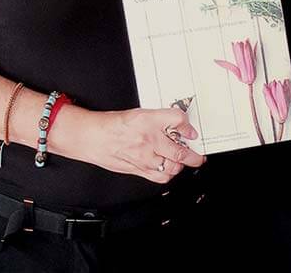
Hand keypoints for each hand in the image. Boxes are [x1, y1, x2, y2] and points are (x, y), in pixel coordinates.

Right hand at [77, 107, 203, 184]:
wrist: (92, 137)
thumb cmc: (112, 125)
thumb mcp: (139, 113)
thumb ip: (160, 119)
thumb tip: (178, 125)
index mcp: (148, 119)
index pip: (177, 120)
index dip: (188, 126)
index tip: (191, 130)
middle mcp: (148, 138)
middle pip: (180, 150)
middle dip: (194, 154)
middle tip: (198, 153)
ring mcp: (144, 157)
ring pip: (173, 166)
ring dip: (181, 164)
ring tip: (184, 161)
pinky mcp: (139, 169)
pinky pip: (161, 177)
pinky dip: (169, 174)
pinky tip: (169, 168)